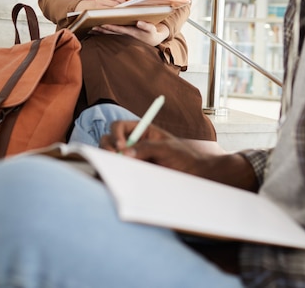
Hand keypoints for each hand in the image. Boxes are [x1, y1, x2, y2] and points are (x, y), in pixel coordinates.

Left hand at [93, 21, 169, 45]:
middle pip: (111, 32)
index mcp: (132, 32)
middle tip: (92, 26)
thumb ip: (146, 26)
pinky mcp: (121, 34)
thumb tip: (140, 22)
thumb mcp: (152, 29)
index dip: (111, 27)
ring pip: (109, 34)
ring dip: (100, 32)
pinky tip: (94, 31)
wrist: (151, 39)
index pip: (119, 29)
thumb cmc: (151, 32)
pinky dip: (102, 33)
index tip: (103, 23)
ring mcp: (122, 35)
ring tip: (89, 29)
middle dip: (102, 29)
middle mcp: (125, 35)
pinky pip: (109, 34)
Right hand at [100, 120, 258, 189]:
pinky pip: (120, 171)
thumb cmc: (185, 157)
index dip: (116, 133)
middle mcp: (135, 143)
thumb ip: (146, 148)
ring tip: (116, 168)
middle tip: (113, 157)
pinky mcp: (135, 172)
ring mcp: (133, 158)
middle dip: (107, 147)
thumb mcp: (167, 149)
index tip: (121, 145)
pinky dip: (115, 173)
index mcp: (142, 131)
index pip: (120, 126)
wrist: (196, 175)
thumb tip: (124, 153)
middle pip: (110, 140)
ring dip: (108, 160)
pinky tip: (118, 177)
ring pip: (112, 156)